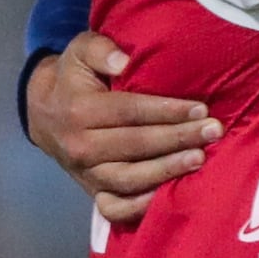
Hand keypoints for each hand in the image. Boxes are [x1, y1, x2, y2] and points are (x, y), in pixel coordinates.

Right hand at [25, 32, 211, 225]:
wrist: (44, 114)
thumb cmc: (74, 79)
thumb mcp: (80, 51)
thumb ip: (100, 49)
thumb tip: (123, 61)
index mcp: (79, 110)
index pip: (130, 111)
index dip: (167, 111)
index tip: (200, 108)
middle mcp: (80, 146)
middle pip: (136, 145)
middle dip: (178, 138)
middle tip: (213, 131)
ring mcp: (86, 173)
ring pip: (130, 178)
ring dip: (167, 170)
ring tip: (200, 158)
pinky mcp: (92, 191)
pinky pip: (115, 208)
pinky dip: (139, 207)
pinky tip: (168, 196)